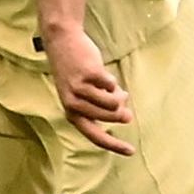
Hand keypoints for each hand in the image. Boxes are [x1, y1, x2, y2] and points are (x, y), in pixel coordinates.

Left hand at [44, 27, 132, 156]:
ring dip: (117, 93)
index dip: (114, 145)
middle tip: (123, 97)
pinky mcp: (89, 75)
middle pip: (111, 117)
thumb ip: (101, 106)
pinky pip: (112, 84)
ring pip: (114, 102)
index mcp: (72, 113)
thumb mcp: (84, 94)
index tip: (131, 151)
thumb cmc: (76, 70)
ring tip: (109, 84)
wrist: (62, 42)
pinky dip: (110, 79)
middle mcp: (73, 105)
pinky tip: (99, 71)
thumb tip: (125, 114)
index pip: (96, 136)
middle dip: (122, 109)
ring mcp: (80, 90)